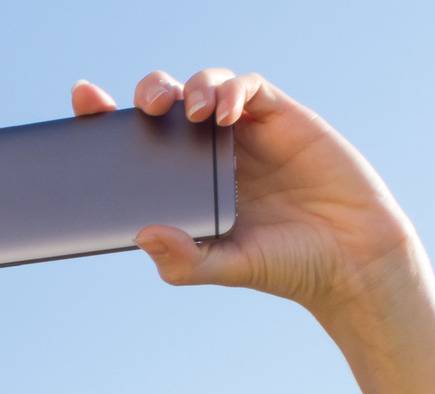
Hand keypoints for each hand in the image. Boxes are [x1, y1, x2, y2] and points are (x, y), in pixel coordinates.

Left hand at [70, 69, 422, 319]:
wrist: (351, 259)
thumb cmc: (288, 266)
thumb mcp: (229, 267)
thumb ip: (187, 259)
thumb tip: (143, 236)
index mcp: (186, 186)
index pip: (138, 145)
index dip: (107, 118)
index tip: (83, 100)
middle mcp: (209, 154)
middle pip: (167, 104)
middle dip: (149, 92)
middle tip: (145, 107)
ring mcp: (244, 133)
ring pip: (204, 86)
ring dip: (192, 89)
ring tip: (193, 113)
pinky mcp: (278, 116)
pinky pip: (246, 86)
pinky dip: (232, 90)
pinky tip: (227, 114)